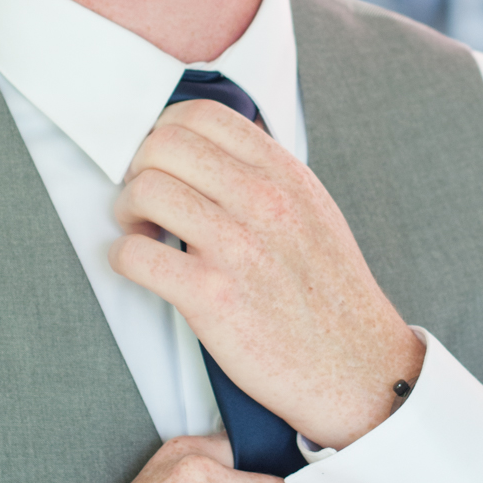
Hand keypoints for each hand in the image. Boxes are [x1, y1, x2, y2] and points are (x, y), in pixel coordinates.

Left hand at [109, 99, 424, 448]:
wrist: (358, 368)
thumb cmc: (330, 294)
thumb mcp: (313, 211)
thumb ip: (267, 176)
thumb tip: (210, 153)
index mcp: (285, 174)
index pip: (202, 115)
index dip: (165, 132)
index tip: (162, 163)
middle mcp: (263, 201)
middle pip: (163, 145)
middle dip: (139, 170)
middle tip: (145, 203)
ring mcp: (238, 248)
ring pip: (145, 191)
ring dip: (127, 213)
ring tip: (142, 234)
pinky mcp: (213, 298)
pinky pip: (136, 256)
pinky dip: (124, 259)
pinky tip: (140, 268)